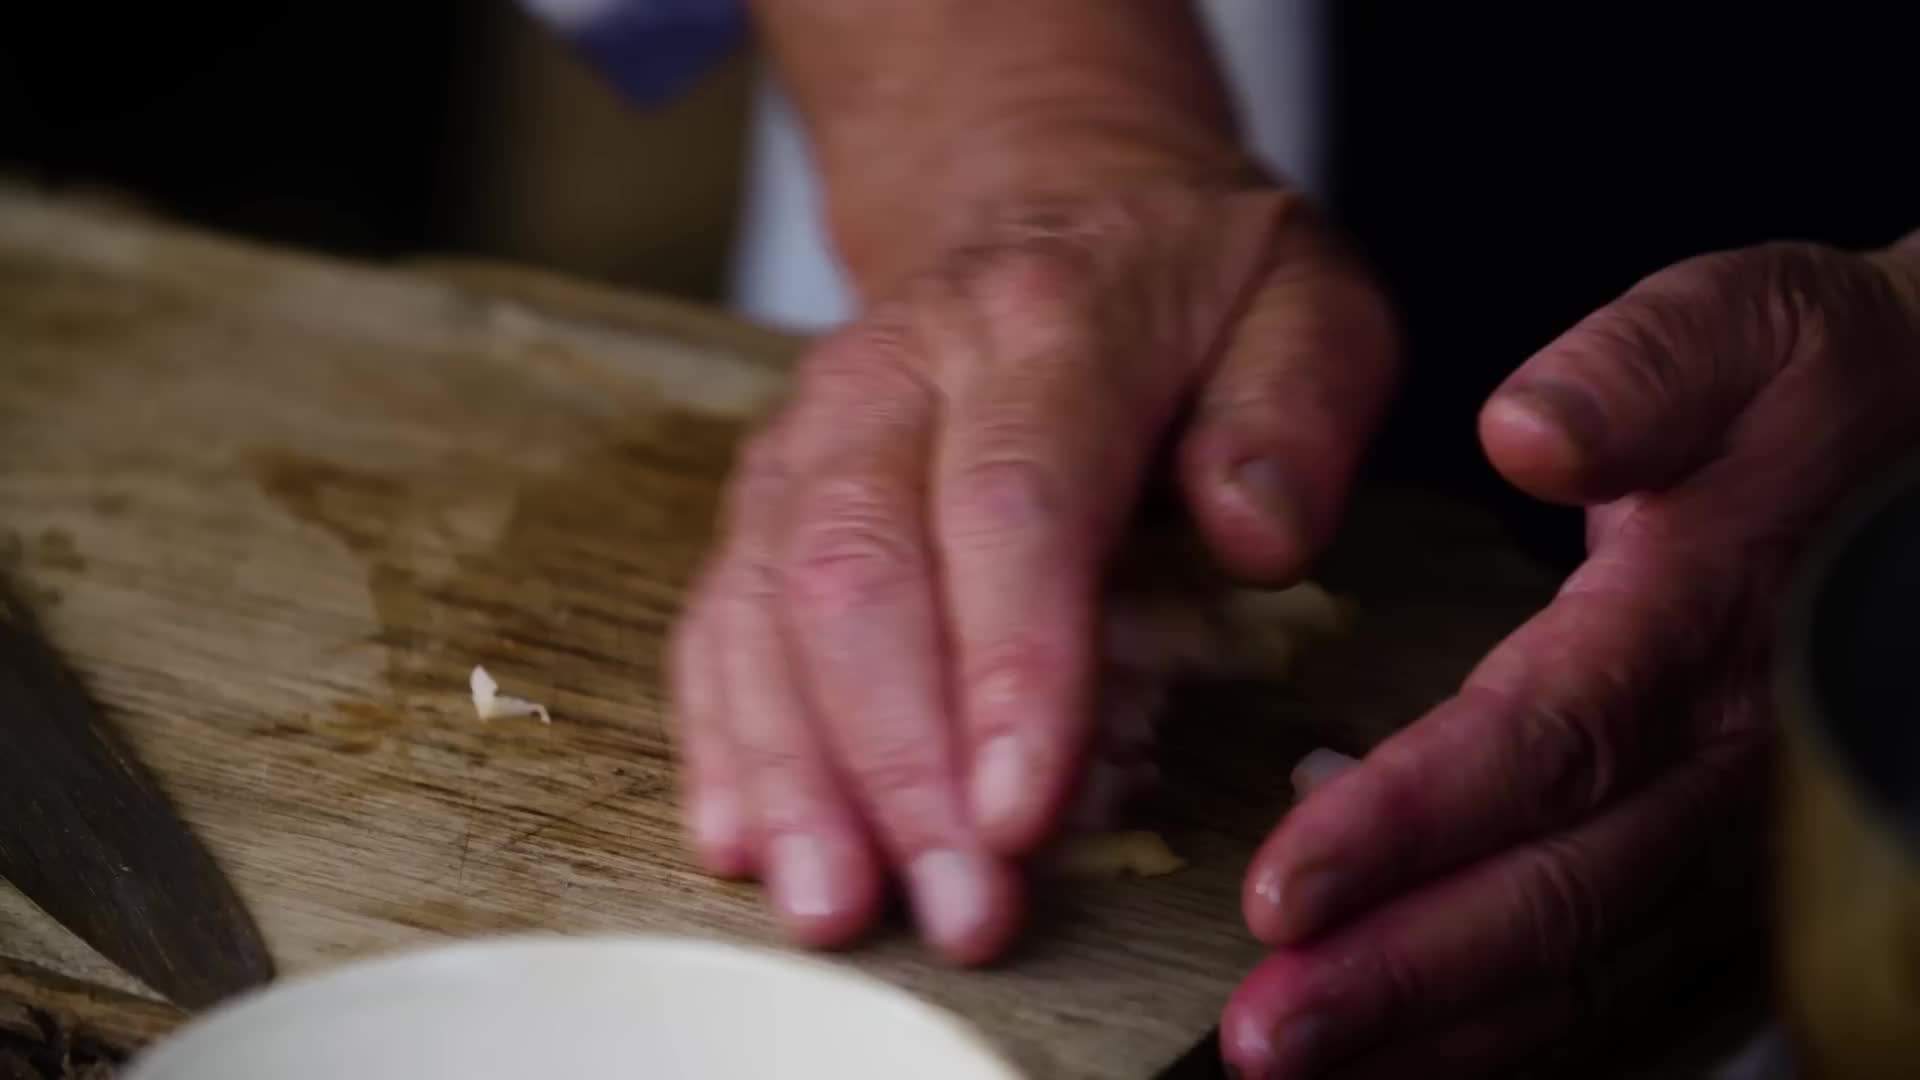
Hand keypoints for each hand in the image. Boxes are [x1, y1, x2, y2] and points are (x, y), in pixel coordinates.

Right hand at [671, 178, 1396, 961]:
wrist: (1048, 201)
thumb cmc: (1194, 286)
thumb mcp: (1305, 304)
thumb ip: (1299, 411)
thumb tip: (1256, 538)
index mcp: (1044, 324)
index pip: (1013, 503)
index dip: (1009, 666)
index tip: (1024, 815)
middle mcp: (895, 375)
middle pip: (860, 569)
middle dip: (897, 759)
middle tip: (959, 911)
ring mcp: (812, 437)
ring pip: (766, 605)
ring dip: (795, 769)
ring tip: (834, 910)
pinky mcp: (768, 497)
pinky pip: (716, 617)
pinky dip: (724, 734)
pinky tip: (742, 841)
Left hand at [1223, 235, 1919, 1076]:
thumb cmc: (1819, 388)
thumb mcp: (1745, 326)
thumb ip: (1640, 371)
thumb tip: (1526, 434)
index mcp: (1701, 620)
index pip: (1544, 743)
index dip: (1410, 822)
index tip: (1283, 885)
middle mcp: (1724, 753)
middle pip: (1552, 889)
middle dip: (1400, 973)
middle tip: (1266, 1034)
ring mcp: (1731, 823)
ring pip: (1580, 956)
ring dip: (1434, 1026)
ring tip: (1300, 1068)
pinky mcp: (1716, 851)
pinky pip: (1607, 962)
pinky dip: (1500, 1023)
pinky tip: (1399, 1050)